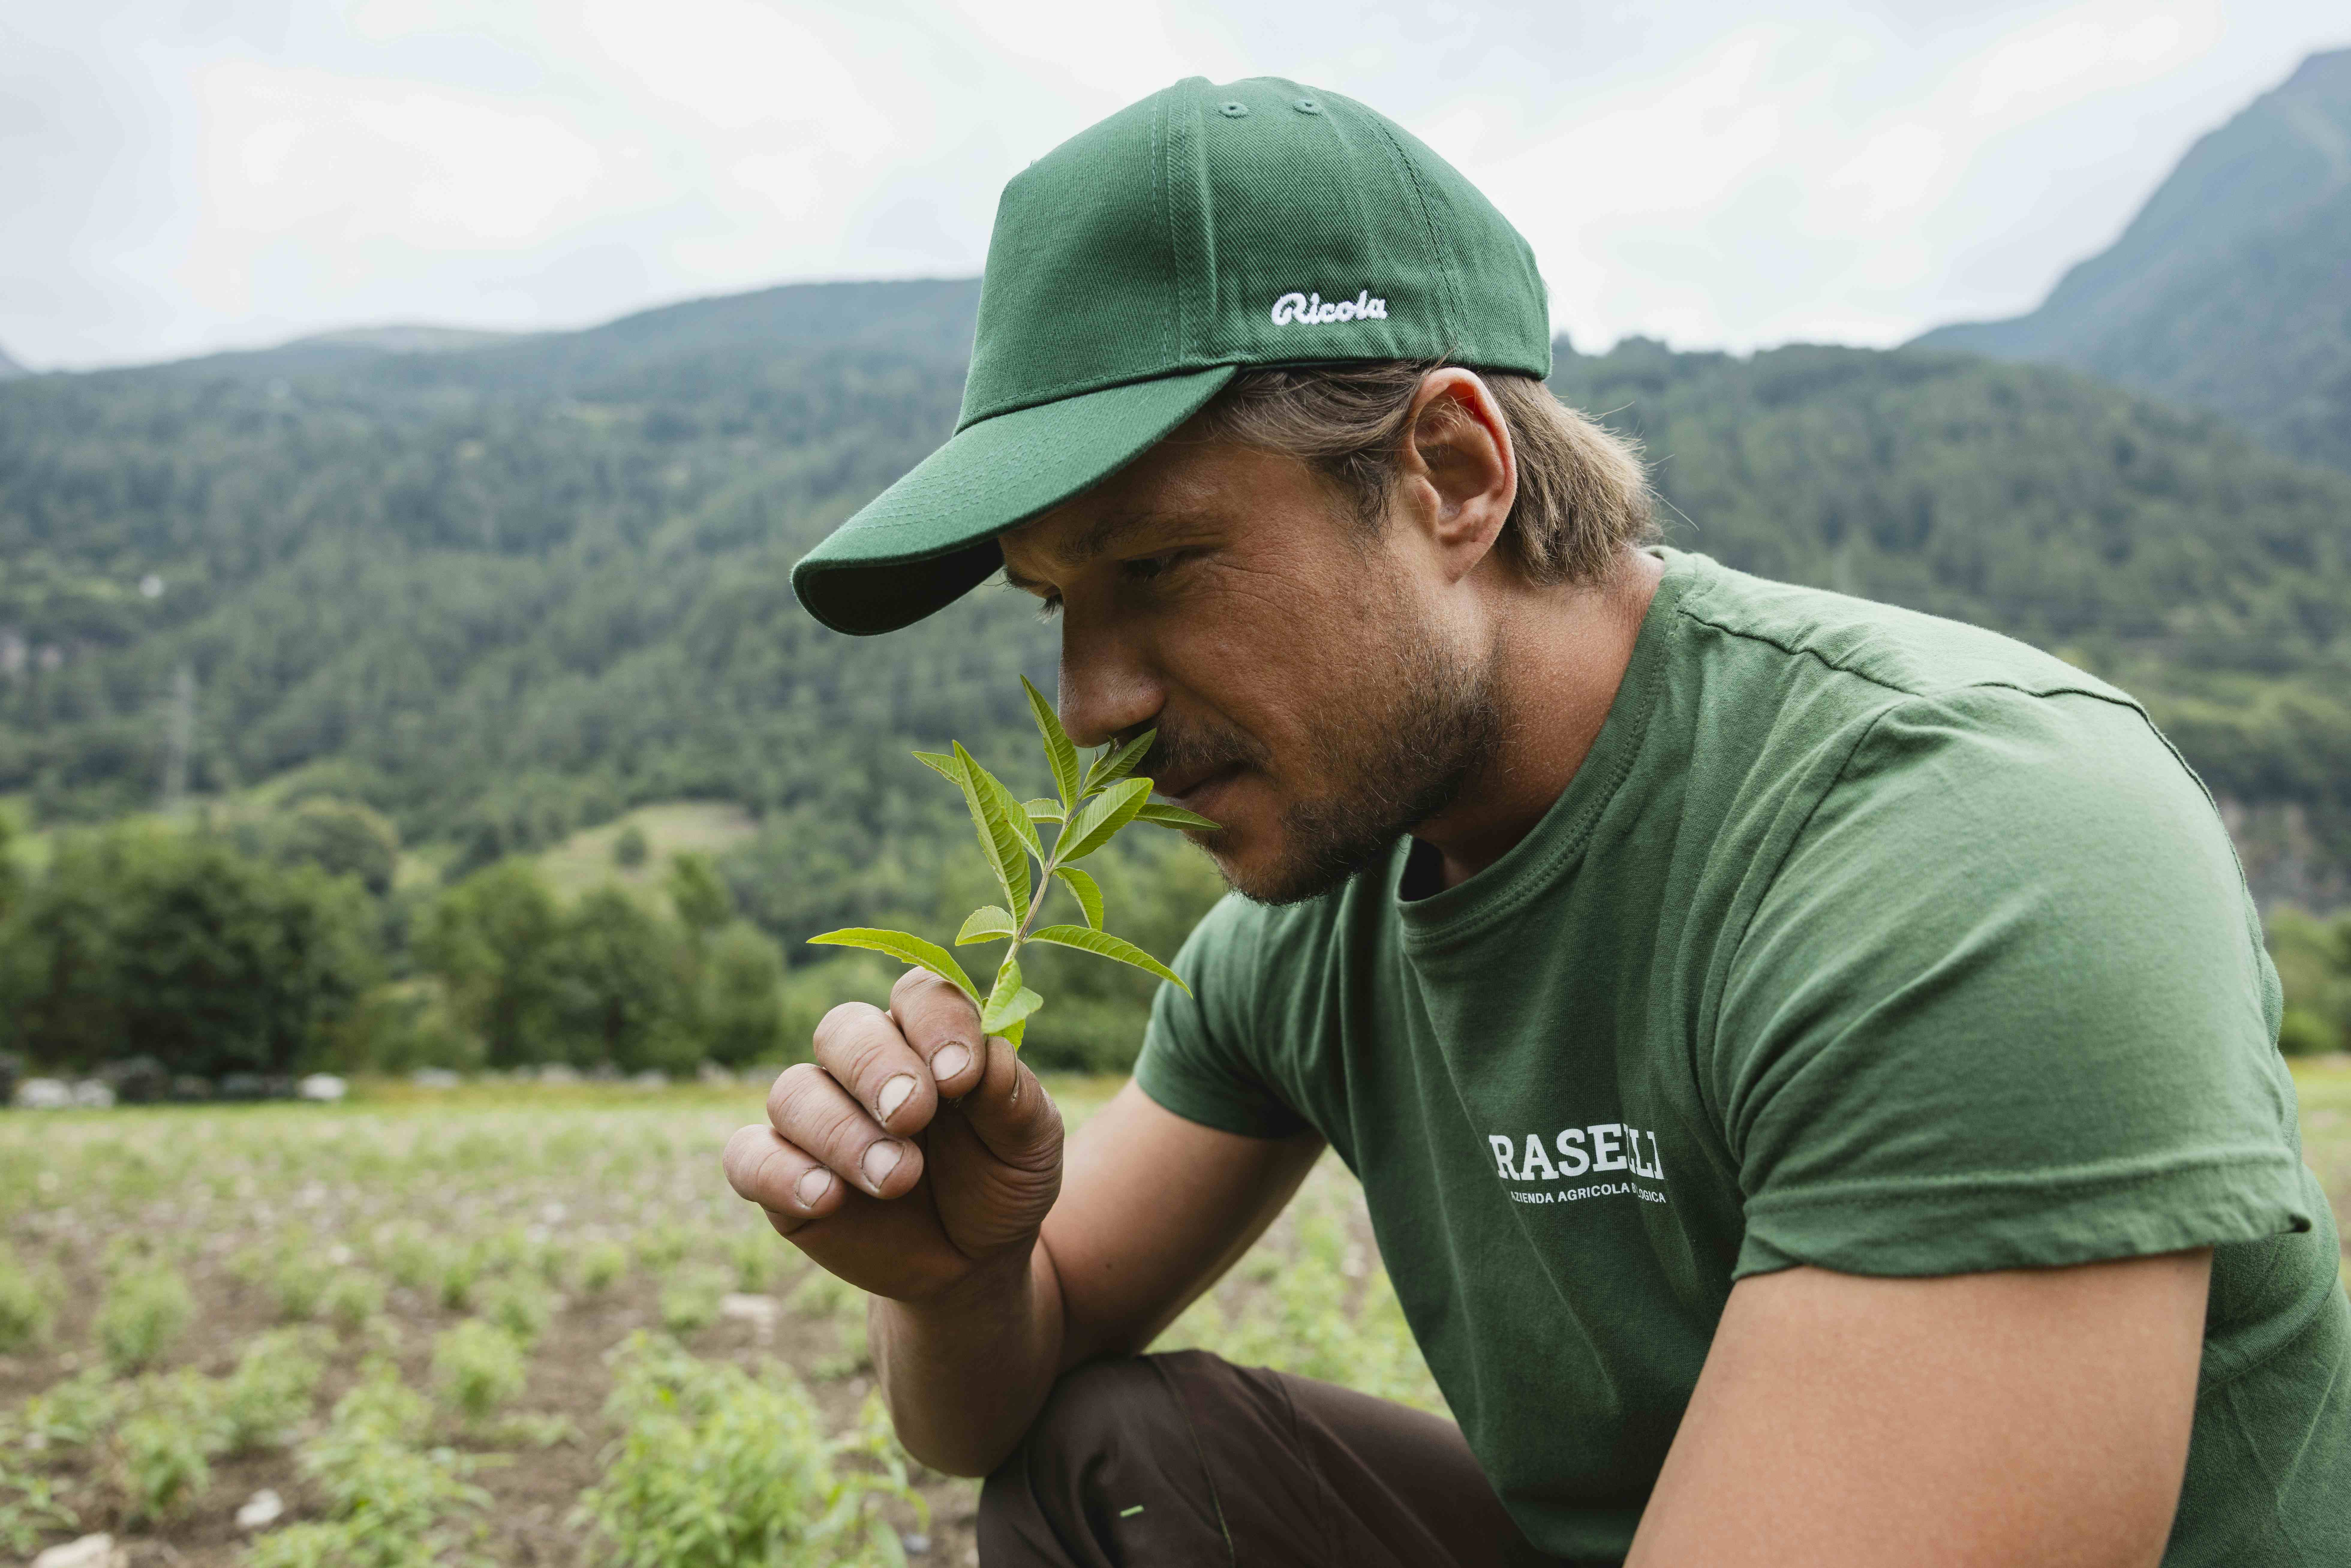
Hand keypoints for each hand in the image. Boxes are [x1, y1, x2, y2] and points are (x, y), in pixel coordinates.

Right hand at [722, 966, 1063, 1303]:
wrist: (974, 1261)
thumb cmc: (1002, 1180)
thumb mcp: (1030, 1143)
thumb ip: (1013, 1095)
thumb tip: (987, 1056)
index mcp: (926, 1038)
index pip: (918, 996)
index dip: (936, 1024)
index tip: (962, 1074)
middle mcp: (863, 1066)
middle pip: (842, 1030)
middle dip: (877, 1069)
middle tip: (913, 1115)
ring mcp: (817, 1118)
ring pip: (793, 1092)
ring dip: (842, 1133)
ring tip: (896, 1178)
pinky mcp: (781, 1175)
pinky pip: (749, 1156)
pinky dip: (779, 1172)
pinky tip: (826, 1197)